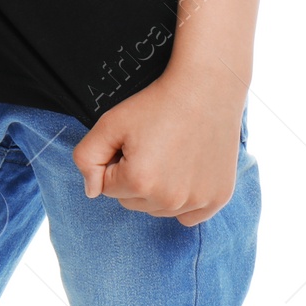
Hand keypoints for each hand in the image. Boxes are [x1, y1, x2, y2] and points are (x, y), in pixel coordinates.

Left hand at [72, 69, 245, 226]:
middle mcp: (169, 200)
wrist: (204, 89)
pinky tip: (185, 172)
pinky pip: (187, 216)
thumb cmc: (156, 104)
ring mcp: (197, 202)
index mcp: (139, 182)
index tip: (129, 142)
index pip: (107, 188)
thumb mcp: (110, 123)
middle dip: (133, 178)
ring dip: (156, 190)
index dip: (113, 162)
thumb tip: (92, 191)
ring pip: (158, 209)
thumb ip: (87, 157)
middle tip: (149, 146)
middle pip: (132, 202)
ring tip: (168, 154)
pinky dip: (183, 201)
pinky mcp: (218, 199)